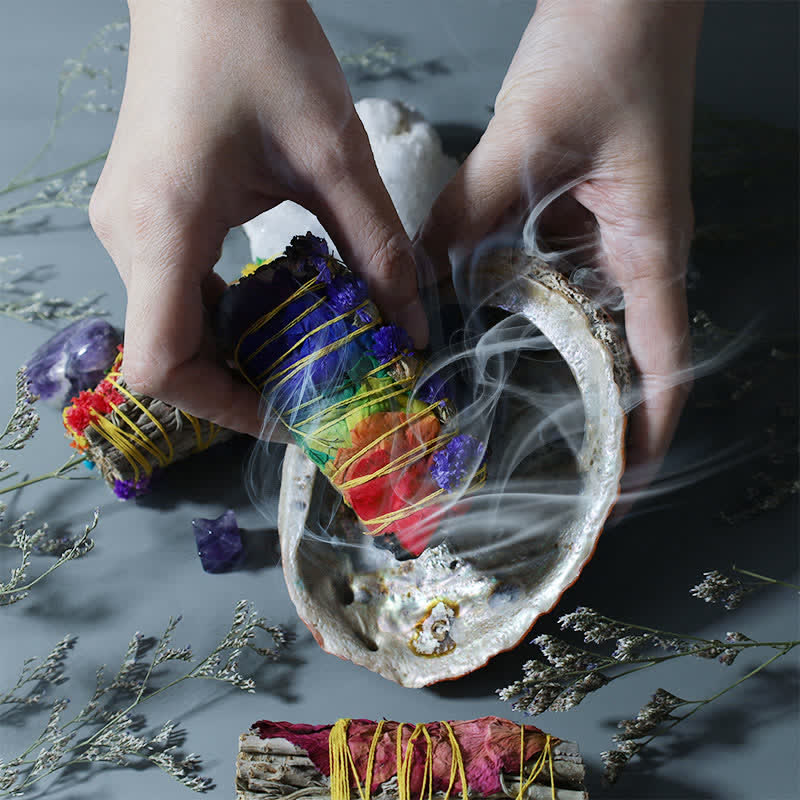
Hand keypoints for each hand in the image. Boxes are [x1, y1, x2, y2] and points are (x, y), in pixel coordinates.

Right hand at [90, 0, 425, 438]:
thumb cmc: (261, 45)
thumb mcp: (335, 156)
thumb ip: (378, 250)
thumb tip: (411, 330)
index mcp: (164, 225)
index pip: (162, 364)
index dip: (225, 408)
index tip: (291, 414)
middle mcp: (128, 234)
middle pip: (169, 355)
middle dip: (241, 385)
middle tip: (314, 388)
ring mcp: (127, 224)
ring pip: (171, 327)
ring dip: (235, 350)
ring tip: (304, 351)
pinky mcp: (142, 211)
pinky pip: (176, 291)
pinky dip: (225, 313)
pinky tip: (277, 300)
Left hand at [417, 0, 702, 494]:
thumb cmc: (607, 49)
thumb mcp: (529, 140)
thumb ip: (470, 212)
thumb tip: (417, 277)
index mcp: (649, 248)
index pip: (662, 366)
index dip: (647, 436)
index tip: (622, 493)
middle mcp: (633, 254)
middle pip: (624, 360)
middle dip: (594, 419)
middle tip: (544, 473)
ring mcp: (608, 236)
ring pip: (586, 323)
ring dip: (558, 370)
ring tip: (508, 420)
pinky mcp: (582, 213)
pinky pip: (557, 279)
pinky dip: (528, 312)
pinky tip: (484, 329)